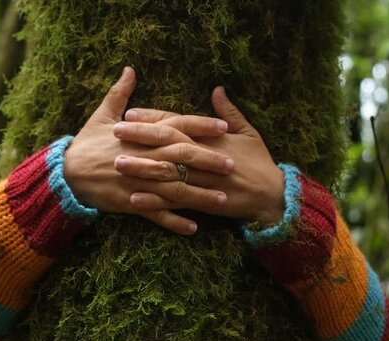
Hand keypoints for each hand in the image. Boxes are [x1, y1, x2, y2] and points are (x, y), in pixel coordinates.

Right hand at [63, 68, 234, 234]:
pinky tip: (193, 228)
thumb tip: (130, 69)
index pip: (175, 127)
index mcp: (138, 135)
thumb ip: (119, 94)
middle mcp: (142, 158)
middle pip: (180, 159)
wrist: (64, 175)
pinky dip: (173, 222)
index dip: (200, 127)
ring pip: (173, 189)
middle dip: (207, 161)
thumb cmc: (85, 144)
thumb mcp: (100, 116)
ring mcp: (137, 182)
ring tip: (221, 200)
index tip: (223, 127)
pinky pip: (155, 215)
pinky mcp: (129, 204)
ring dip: (198, 195)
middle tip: (231, 165)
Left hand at [114, 86, 285, 223]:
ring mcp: (204, 180)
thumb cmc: (260, 162)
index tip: (130, 113)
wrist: (273, 196)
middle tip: (115, 132)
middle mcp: (206, 156)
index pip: (178, 123)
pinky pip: (176, 201)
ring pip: (169, 172)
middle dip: (141, 137)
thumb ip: (230, 112)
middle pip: (169, 143)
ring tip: (118, 163)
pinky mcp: (204, 203)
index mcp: (213, 137)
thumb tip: (217, 89)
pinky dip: (156, 201)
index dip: (154, 118)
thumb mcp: (248, 132)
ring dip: (142, 168)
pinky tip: (134, 199)